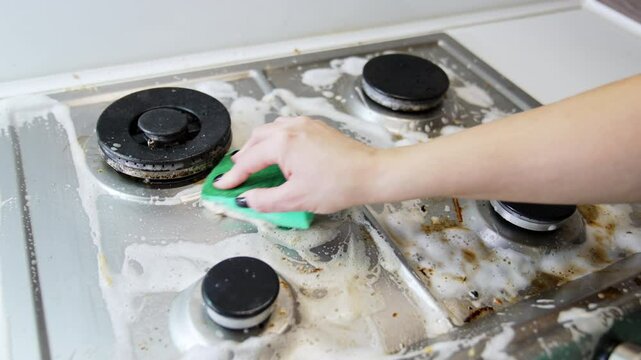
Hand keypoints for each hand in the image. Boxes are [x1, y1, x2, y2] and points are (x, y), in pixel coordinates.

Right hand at [214, 116, 380, 213]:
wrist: (371, 173)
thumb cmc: (339, 184)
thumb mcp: (296, 199)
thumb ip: (265, 200)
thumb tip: (246, 200)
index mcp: (282, 143)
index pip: (248, 160)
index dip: (232, 177)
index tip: (222, 187)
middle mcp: (291, 127)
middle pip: (256, 140)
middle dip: (243, 158)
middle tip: (236, 176)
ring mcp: (305, 124)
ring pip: (271, 131)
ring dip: (258, 147)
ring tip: (254, 165)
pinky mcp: (317, 127)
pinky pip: (286, 129)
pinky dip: (275, 141)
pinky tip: (279, 154)